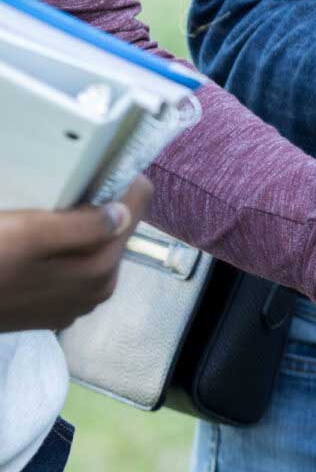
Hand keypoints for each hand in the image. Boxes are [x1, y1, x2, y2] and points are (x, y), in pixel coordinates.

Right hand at [0, 176, 152, 331]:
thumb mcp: (27, 235)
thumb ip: (82, 226)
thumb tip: (123, 210)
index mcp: (99, 272)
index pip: (132, 216)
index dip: (125, 185)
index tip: (113, 164)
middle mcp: (94, 292)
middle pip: (115, 234)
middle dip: (106, 206)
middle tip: (85, 178)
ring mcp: (71, 303)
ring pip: (92, 251)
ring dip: (83, 226)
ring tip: (62, 202)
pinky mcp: (48, 307)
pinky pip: (68, 267)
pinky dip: (63, 247)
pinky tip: (41, 233)